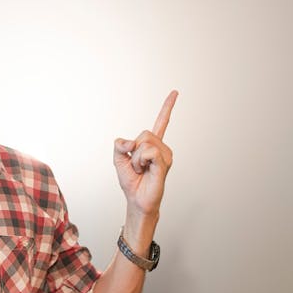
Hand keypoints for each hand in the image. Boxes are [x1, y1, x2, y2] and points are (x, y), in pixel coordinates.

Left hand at [113, 90, 177, 217]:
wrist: (136, 199)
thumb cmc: (131, 181)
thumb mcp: (118, 159)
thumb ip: (119, 145)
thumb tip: (131, 141)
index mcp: (152, 145)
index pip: (161, 122)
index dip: (167, 107)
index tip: (175, 92)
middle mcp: (161, 148)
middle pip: (144, 133)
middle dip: (133, 149)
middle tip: (136, 165)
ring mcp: (165, 155)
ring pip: (145, 142)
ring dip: (136, 158)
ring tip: (141, 170)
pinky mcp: (164, 163)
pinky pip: (149, 152)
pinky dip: (141, 161)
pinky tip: (146, 170)